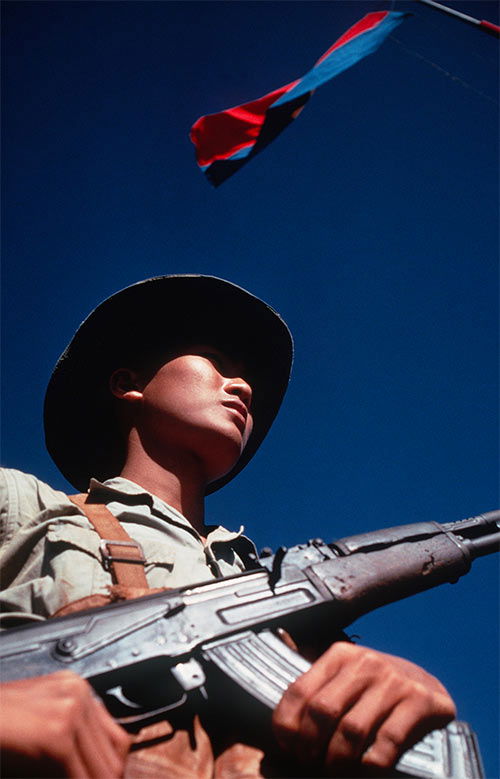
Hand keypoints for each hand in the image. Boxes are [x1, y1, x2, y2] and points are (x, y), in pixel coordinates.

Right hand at [0, 671, 130, 777]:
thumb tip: (89, 771)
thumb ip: (63, 742)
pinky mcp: (55, 734)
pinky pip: (79, 778)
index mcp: (74, 690)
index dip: (105, 771)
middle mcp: (77, 694)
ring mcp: (69, 711)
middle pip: (114, 757)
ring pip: (104, 772)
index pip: (115, 739)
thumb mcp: (32, 728)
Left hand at [272, 641, 455, 775]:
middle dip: (310, 745)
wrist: (430, 689)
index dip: (287, 725)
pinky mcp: (420, 703)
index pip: (300, 690)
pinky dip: (370, 765)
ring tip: (333, 771)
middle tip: (309, 763)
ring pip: (352, 730)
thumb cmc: (376, 688)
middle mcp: (366, 663)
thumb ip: (315, 679)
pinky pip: (386, 744)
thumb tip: (278, 657)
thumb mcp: (345, 674)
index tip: (287, 747)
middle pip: (323, 711)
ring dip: (337, 760)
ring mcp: (394, 682)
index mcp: (341, 655)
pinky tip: (364, 771)